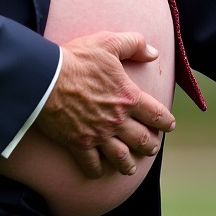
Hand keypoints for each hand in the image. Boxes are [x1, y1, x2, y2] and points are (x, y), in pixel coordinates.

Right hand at [34, 31, 175, 179]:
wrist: (45, 78)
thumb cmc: (77, 59)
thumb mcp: (108, 42)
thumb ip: (133, 44)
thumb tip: (153, 52)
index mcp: (128, 97)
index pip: (156, 114)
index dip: (166, 122)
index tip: (169, 126)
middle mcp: (117, 120)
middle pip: (142, 139)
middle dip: (150, 146)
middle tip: (152, 148)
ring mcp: (99, 134)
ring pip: (121, 157)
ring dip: (128, 164)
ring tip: (131, 168)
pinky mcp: (79, 143)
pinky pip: (91, 164)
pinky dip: (97, 171)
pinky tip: (99, 172)